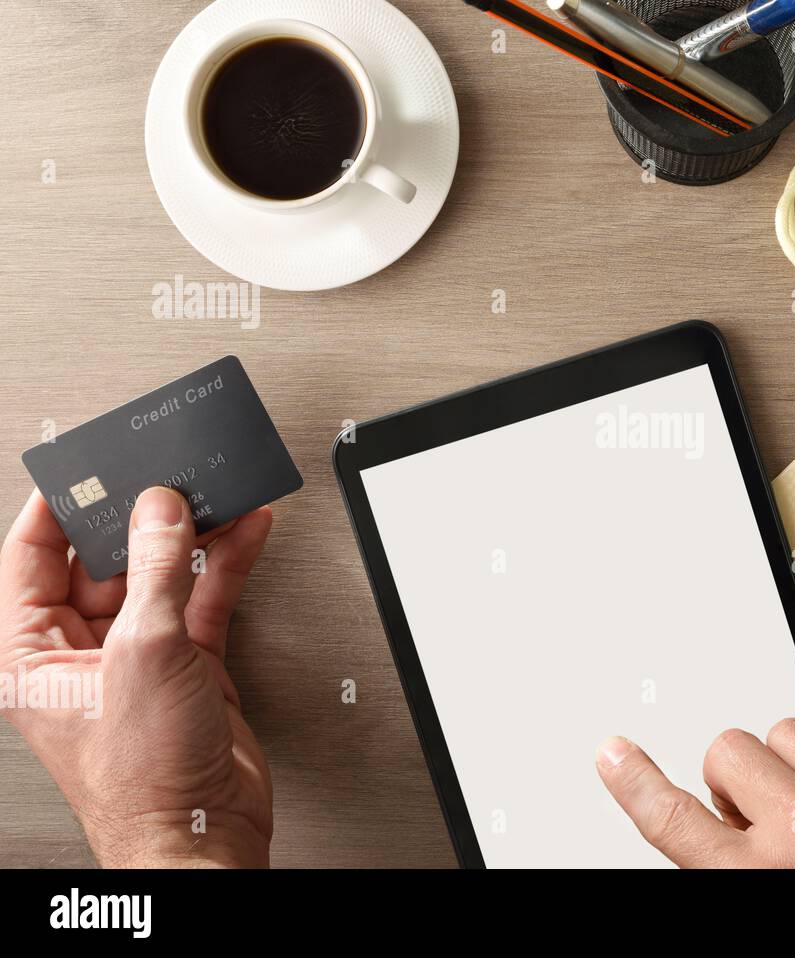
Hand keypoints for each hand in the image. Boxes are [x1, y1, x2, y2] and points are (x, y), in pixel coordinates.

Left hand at [0, 486, 273, 866]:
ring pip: (160, 573)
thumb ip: (155, 572)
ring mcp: (136, 656)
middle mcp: (78, 650)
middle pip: (102, 559)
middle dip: (136, 515)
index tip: (80, 463)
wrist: (204, 832)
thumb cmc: (143, 779)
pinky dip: (226, 563)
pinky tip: (244, 531)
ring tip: (213, 491)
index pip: (30, 556)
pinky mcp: (188, 663)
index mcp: (28, 652)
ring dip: (191, 534)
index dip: (54, 506)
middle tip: (160, 471)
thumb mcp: (144, 654)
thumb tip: (158, 511)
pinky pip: (203, 597)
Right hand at [597, 688, 794, 867]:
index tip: (617, 756)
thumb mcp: (782, 916)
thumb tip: (723, 838)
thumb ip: (740, 873)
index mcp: (759, 880)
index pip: (671, 819)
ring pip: (786, 730)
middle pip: (729, 754)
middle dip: (749, 787)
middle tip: (781, 819)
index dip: (636, 783)